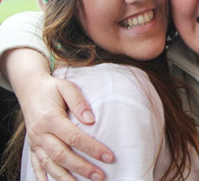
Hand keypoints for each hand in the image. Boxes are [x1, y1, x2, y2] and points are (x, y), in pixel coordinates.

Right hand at [2, 49, 113, 179]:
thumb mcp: (67, 87)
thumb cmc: (52, 88)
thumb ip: (79, 102)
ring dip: (66, 178)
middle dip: (82, 168)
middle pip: (62, 155)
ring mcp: (35, 143)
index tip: (108, 156)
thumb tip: (91, 119)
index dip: (92, 148)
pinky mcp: (32, 147)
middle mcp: (40, 133)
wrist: (30, 89)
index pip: (74, 137)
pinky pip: (37, 166)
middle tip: (100, 176)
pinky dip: (44, 178)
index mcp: (50, 119)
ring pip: (49, 165)